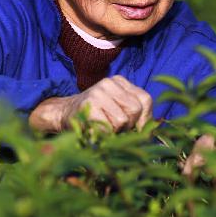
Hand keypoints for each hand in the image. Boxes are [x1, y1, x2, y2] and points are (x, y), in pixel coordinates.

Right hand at [29, 75, 152, 132]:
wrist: (62, 116)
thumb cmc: (95, 117)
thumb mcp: (117, 110)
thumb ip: (136, 115)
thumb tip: (153, 131)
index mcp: (120, 82)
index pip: (145, 100)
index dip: (144, 119)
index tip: (133, 128)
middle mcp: (109, 82)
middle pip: (136, 110)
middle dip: (129, 125)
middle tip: (114, 127)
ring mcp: (98, 92)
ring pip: (123, 120)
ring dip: (115, 131)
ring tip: (102, 126)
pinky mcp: (89, 105)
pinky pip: (109, 127)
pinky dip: (104, 134)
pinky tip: (93, 128)